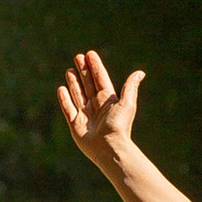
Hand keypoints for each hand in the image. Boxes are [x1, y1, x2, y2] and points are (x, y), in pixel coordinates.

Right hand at [56, 49, 144, 166]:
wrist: (109, 147)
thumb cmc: (119, 126)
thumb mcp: (127, 104)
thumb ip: (130, 87)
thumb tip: (140, 72)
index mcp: (108, 100)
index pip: (100, 79)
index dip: (95, 66)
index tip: (90, 54)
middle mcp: (96, 106)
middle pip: (88, 84)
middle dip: (83, 71)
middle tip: (78, 57)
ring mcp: (85, 115)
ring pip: (78, 94)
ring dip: (74, 82)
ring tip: (69, 70)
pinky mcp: (75, 124)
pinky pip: (68, 108)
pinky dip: (64, 98)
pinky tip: (61, 88)